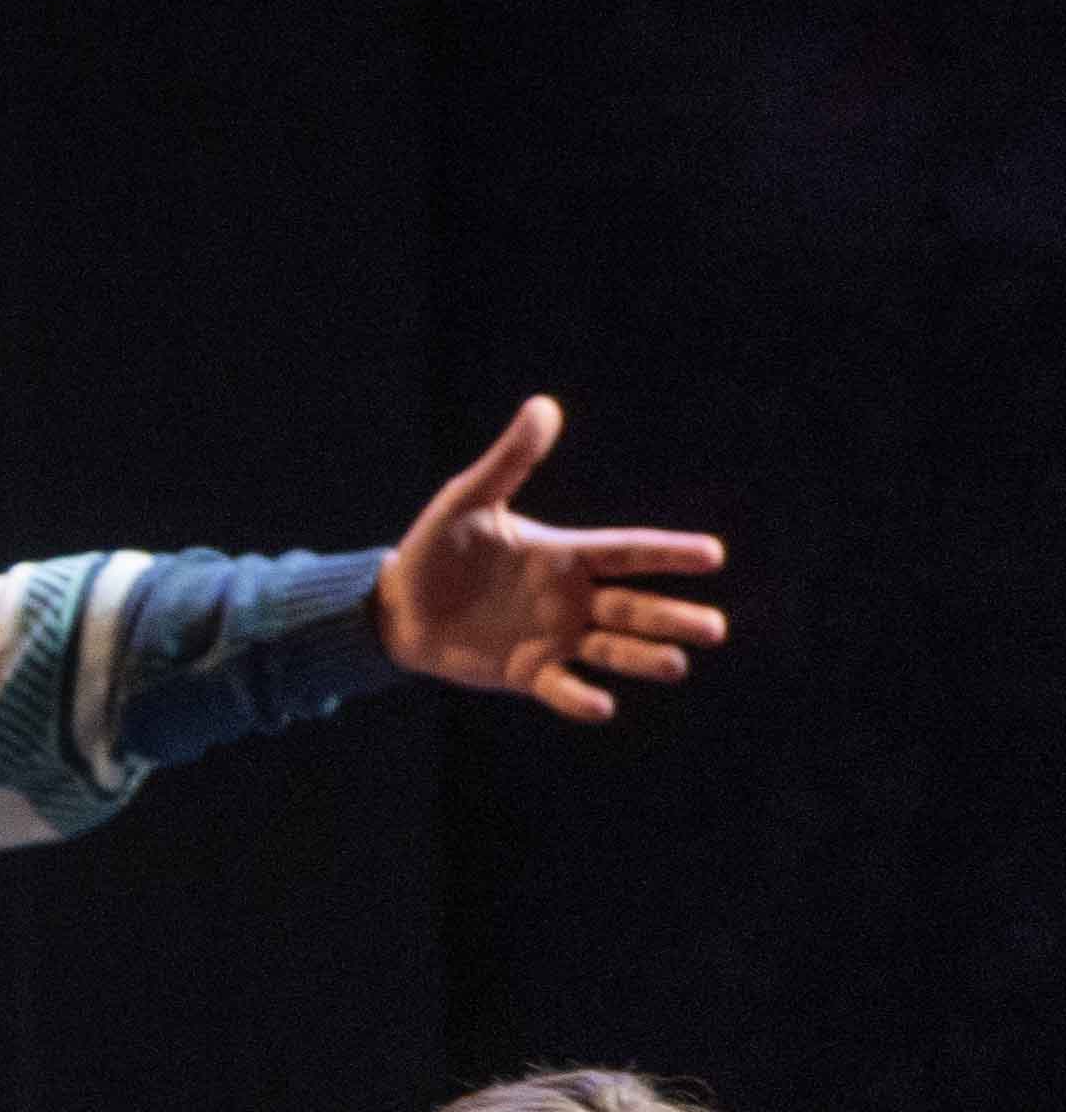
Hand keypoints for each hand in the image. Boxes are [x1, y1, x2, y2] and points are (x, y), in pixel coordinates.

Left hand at [376, 397, 729, 722]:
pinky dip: (580, 698)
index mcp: (567, 555)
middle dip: (673, 618)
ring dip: (644, 658)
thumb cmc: (439, 547)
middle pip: (635, 608)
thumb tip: (544, 406)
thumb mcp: (468, 500)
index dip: (669, 554)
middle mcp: (573, 599)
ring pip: (612, 650)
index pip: (628, 552)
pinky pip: (560, 688)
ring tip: (676, 664)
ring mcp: (554, 638)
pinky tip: (602, 705)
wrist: (398, 604)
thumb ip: (509, 461)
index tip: (713, 554)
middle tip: (713, 629)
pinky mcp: (526, 672)